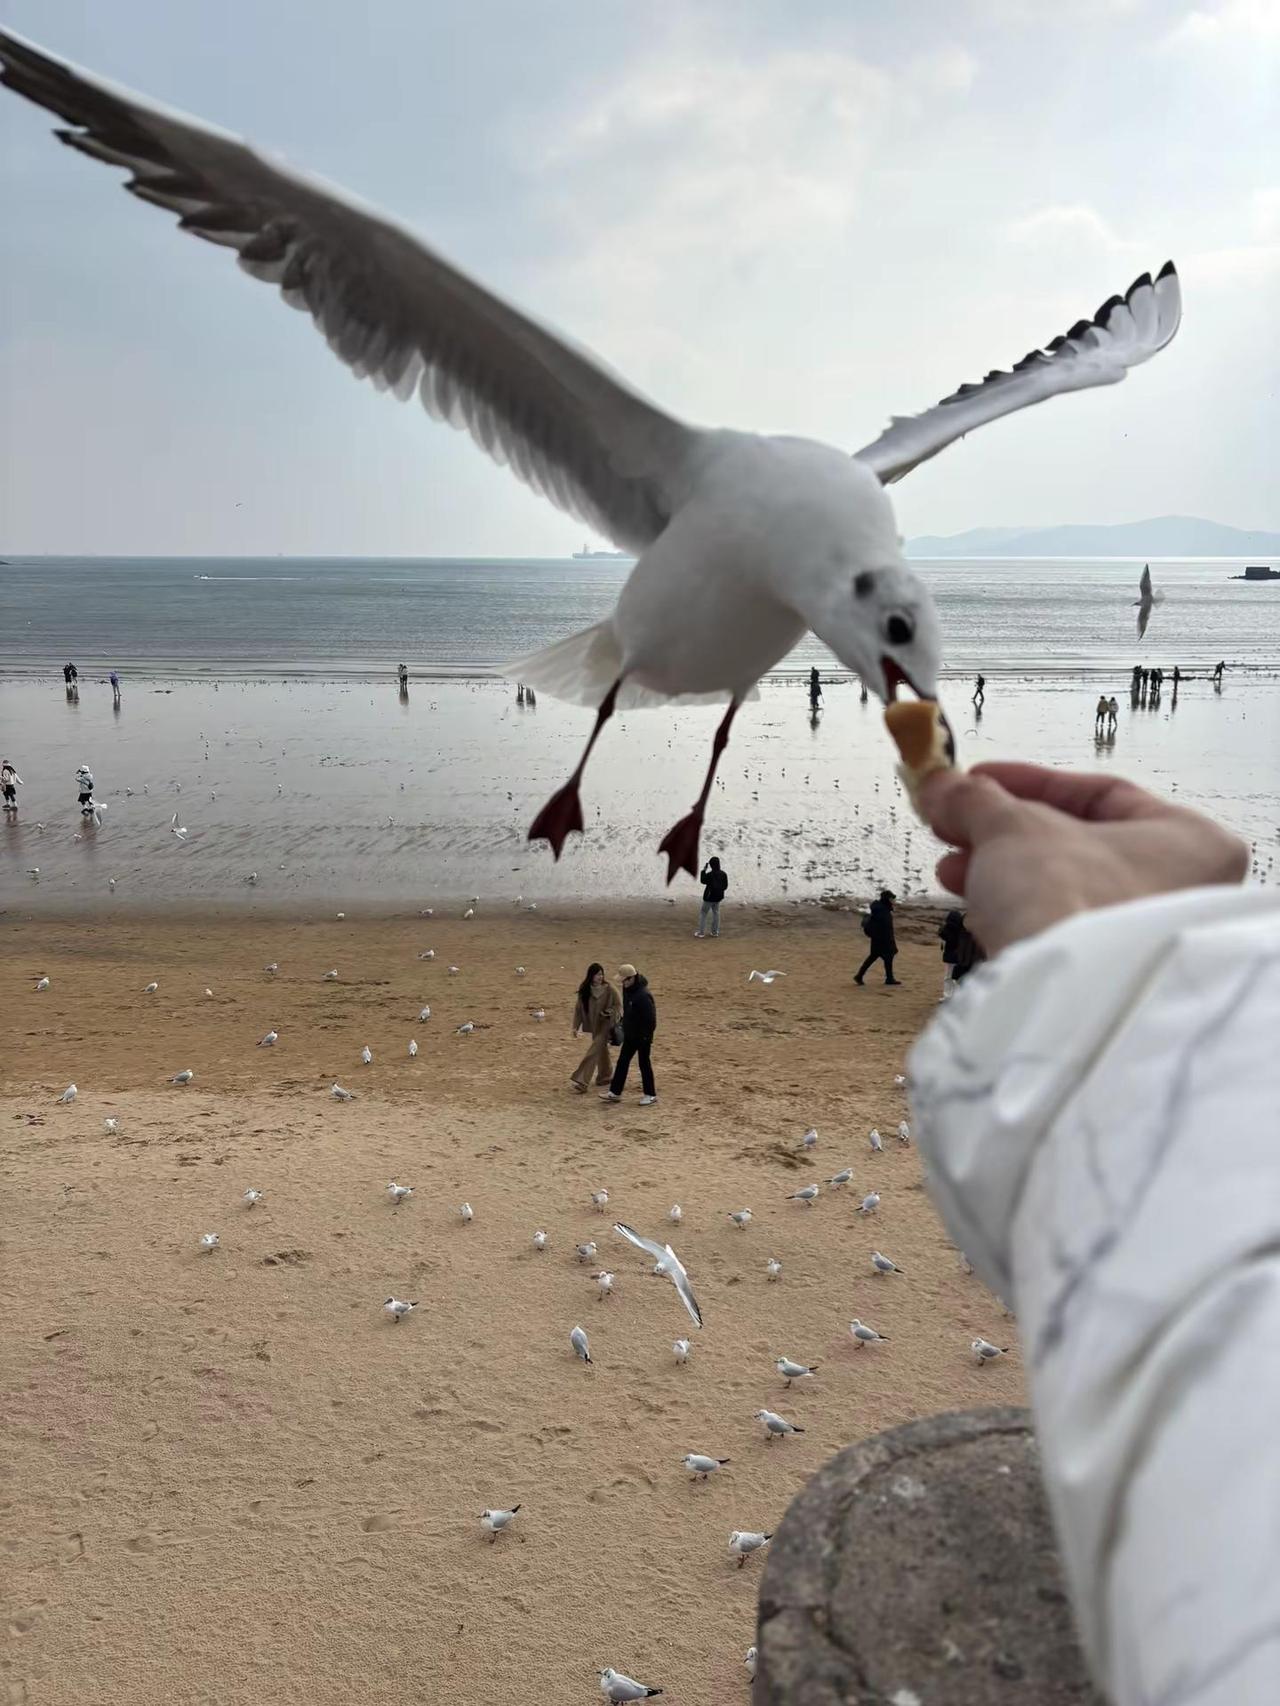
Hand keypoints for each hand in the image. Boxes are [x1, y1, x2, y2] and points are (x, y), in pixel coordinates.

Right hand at [918, 762, 1247, 956]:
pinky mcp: (1111, 977)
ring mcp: (1148, 939)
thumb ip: (975, 800)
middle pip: (1076, 842)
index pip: (1100, 792)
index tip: (975, 781)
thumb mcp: (1012, 828)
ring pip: (1064, 888)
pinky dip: (1019, 910)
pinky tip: (974, 903)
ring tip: (951, 868)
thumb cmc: (1068, 897)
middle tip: (955, 824)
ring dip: (1001, 870)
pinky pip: (1061, 928)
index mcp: (1187, 841)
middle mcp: (1184, 891)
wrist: (1065, 1002)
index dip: (1026, 781)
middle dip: (1003, 831)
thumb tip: (939, 783)